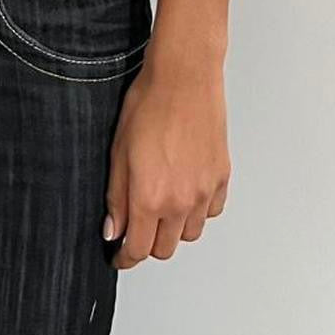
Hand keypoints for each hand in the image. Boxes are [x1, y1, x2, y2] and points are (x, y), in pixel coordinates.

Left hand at [103, 52, 229, 267]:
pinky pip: (211, 211)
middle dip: (147, 244)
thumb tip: (113, 230)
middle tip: (136, 226)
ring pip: (189, 233)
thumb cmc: (148, 105)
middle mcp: (181, 202)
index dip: (125, 257)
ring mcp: (205, 192)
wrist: (184, 78)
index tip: (119, 256)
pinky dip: (198, 211)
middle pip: (165, 248)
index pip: (138, 248)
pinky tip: (185, 192)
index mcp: (150, 197)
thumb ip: (116, 196)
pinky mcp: (222, 178)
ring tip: (160, 205)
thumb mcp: (118, 151)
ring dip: (173, 228)